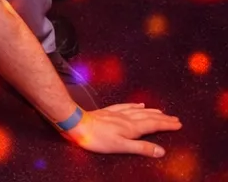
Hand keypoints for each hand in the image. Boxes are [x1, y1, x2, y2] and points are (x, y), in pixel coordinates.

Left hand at [63, 103, 179, 156]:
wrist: (76, 123)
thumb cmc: (98, 138)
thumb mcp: (121, 147)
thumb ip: (141, 148)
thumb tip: (161, 151)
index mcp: (132, 128)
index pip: (154, 125)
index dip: (167, 125)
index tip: (179, 124)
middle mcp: (127, 118)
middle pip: (149, 117)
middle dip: (163, 118)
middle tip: (175, 118)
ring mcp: (117, 114)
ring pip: (139, 111)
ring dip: (152, 111)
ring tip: (161, 111)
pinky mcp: (108, 112)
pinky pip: (126, 106)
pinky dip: (135, 106)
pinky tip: (138, 104)